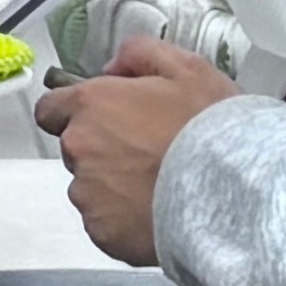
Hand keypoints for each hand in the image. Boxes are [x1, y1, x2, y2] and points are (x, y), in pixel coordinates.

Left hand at [36, 31, 239, 264]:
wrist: (234, 194)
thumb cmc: (211, 131)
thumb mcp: (186, 69)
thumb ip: (140, 54)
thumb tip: (114, 66)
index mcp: (92, 105)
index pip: (51, 109)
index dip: (74, 113)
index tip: (101, 120)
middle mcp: (80, 147)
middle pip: (74, 148)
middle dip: (101, 149)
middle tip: (145, 153)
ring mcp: (88, 193)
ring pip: (89, 188)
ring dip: (113, 186)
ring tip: (157, 185)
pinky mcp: (103, 231)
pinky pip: (105, 223)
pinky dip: (124, 219)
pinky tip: (157, 211)